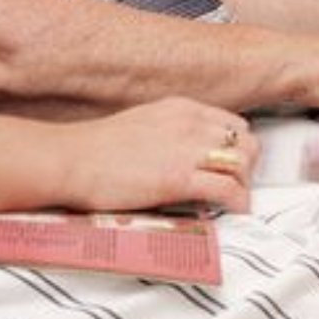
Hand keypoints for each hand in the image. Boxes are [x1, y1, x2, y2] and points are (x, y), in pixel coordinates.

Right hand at [56, 98, 259, 213]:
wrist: (71, 159)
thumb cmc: (96, 148)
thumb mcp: (143, 123)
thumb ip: (170, 133)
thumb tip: (183, 153)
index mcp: (182, 109)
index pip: (233, 123)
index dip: (239, 146)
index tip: (235, 163)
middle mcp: (191, 124)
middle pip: (245, 141)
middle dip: (248, 166)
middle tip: (239, 184)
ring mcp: (187, 150)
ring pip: (242, 163)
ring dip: (245, 184)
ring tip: (237, 200)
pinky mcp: (180, 178)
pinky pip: (227, 188)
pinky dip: (239, 201)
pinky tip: (235, 209)